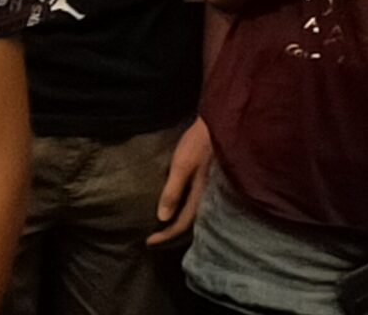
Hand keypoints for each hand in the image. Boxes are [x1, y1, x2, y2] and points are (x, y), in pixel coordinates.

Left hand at [148, 117, 212, 244]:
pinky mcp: (207, 181)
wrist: (218, 126)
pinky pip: (194, 202)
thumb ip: (173, 191)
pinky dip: (182, 208)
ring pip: (191, 214)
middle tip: (154, 237)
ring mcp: (207, 189)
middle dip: (170, 232)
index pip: (180, 225)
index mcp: (199, 197)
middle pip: (187, 223)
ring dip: (176, 221)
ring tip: (162, 224)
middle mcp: (205, 198)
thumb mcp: (182, 165)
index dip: (164, 235)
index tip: (148, 242)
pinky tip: (176, 204)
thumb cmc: (198, 144)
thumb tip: (162, 217)